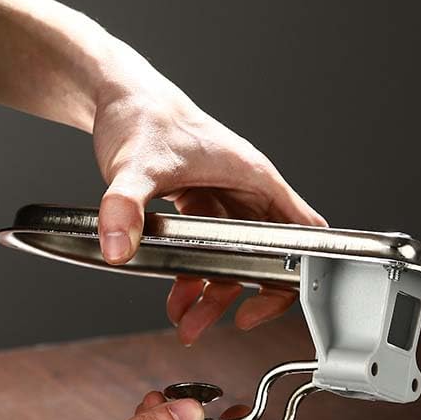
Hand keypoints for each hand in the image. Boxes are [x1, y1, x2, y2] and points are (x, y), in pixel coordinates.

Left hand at [0, 0, 324, 341]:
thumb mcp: (134, 164)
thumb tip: (119, 248)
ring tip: (186, 321)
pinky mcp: (204, 208)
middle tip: (225, 322)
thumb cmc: (142, 115)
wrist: (119, 97)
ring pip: (235, 261)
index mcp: (253, 178)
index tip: (270, 297)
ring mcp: (226, 202)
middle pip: (266, 256)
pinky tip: (175, 296)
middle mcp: (246, 193)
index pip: (301, 231)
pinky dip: (194, 278)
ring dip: (214, 295)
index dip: (297, 270)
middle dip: (246, 295)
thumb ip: (125, 206)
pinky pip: (208, 253)